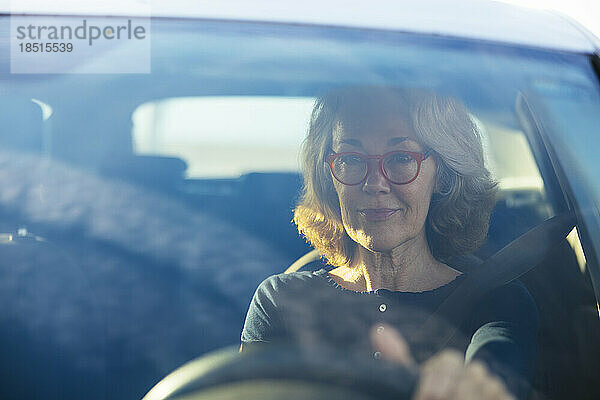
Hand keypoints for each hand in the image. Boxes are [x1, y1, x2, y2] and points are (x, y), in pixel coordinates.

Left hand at [370, 324, 515, 399]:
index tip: (426, 397)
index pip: (450, 359)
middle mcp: (468, 374)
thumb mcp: (411, 386)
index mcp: (444, 369)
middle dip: (456, 390)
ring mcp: (489, 387)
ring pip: (488, 383)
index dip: (438, 378)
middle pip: (471, 370)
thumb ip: (400, 361)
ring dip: (471, 397)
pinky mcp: (506, 397)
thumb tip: (379, 330)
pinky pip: (503, 394)